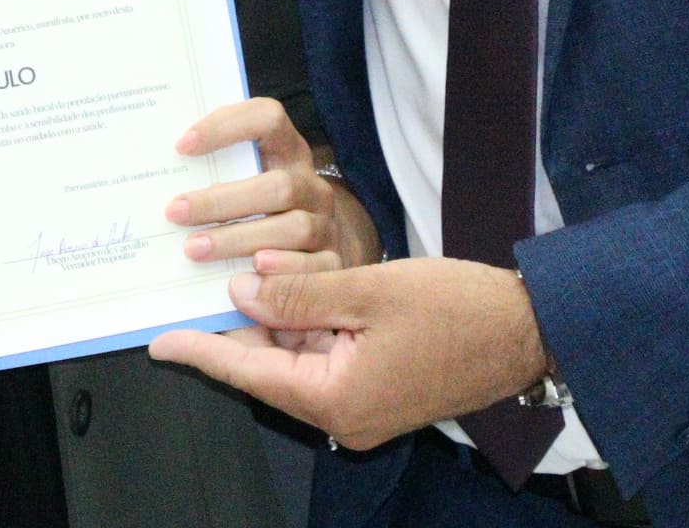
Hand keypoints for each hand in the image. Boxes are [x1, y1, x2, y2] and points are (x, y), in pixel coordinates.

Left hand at [149, 253, 551, 449]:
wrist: (529, 330)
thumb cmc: (459, 310)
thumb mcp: (369, 289)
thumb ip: (299, 291)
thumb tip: (242, 290)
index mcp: (337, 400)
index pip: (250, 373)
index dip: (202, 352)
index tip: (159, 341)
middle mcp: (345, 414)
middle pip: (270, 367)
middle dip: (236, 326)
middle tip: (192, 289)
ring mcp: (363, 404)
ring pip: (297, 358)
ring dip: (273, 319)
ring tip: (235, 274)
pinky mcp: (379, 388)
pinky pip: (326, 357)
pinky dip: (306, 324)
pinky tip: (287, 286)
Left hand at [167, 98, 380, 268]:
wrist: (310, 246)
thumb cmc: (258, 205)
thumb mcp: (243, 178)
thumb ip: (216, 169)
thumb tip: (159, 173)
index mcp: (288, 151)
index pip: (268, 118)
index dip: (227, 126)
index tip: (181, 145)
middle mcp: (311, 185)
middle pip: (277, 186)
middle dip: (221, 201)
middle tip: (175, 212)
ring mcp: (325, 224)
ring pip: (291, 228)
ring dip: (237, 240)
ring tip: (193, 249)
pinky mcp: (332, 262)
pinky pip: (310, 270)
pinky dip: (277, 273)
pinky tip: (243, 280)